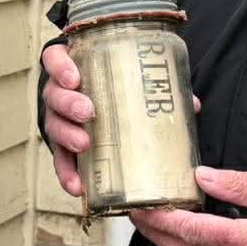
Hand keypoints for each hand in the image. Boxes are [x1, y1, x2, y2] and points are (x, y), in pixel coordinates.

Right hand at [41, 42, 199, 200]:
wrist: (105, 105)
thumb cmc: (116, 88)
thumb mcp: (129, 81)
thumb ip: (156, 89)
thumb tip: (192, 104)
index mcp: (74, 68)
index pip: (55, 59)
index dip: (60, 67)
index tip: (75, 77)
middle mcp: (60, 93)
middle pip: (54, 94)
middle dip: (69, 103)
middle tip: (88, 112)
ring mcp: (59, 120)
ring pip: (54, 125)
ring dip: (67, 135)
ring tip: (84, 144)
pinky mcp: (62, 146)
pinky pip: (61, 160)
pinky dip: (67, 173)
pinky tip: (78, 186)